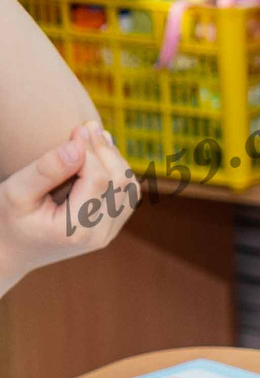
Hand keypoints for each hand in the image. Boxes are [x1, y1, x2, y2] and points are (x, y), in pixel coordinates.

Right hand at [0, 123, 134, 292]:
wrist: (10, 251)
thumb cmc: (7, 218)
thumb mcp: (17, 192)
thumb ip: (46, 170)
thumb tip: (77, 144)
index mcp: (76, 229)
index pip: (99, 180)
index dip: (92, 150)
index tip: (78, 127)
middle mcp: (100, 234)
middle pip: (120, 183)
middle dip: (106, 151)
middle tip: (88, 126)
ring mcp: (108, 234)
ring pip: (129, 189)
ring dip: (116, 160)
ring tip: (94, 137)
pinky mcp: (110, 228)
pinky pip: (126, 196)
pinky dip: (117, 172)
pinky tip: (99, 155)